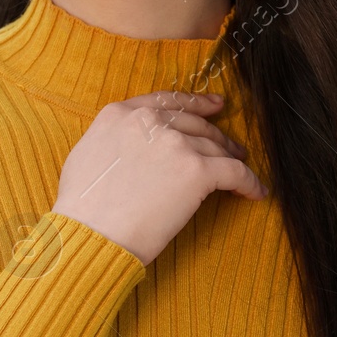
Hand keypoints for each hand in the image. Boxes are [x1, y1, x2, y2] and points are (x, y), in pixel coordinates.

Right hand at [51, 90, 267, 265]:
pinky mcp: (197, 170)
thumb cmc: (81, 207)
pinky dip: (249, 182)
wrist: (90, 234)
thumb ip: (116, 137)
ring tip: (240, 168)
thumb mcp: (88, 152)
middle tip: (230, 146)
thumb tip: (133, 144)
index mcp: (122, 113)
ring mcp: (176, 144)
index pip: (169, 101)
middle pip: (195, 124)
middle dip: (216, 135)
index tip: (215, 106)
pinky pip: (234, 172)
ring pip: (215, 147)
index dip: (197, 103)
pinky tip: (255, 192)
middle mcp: (151, 121)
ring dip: (231, 158)